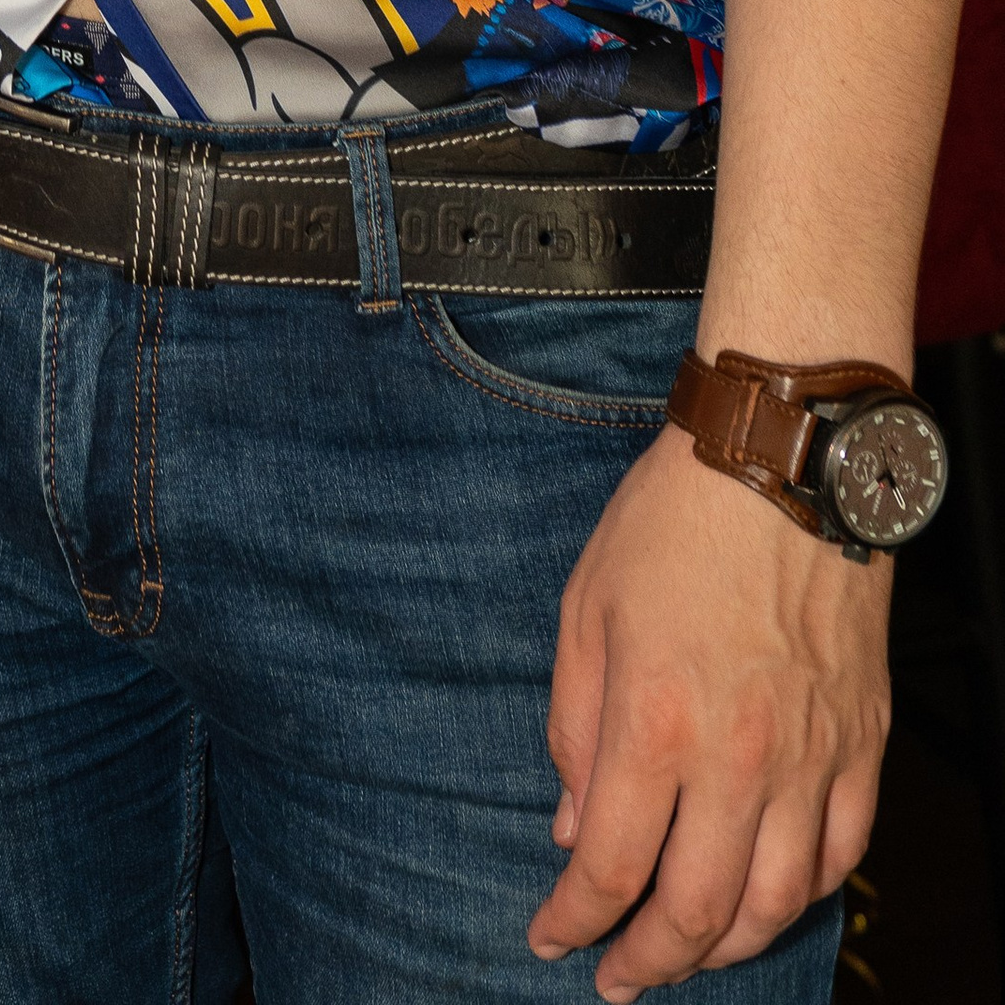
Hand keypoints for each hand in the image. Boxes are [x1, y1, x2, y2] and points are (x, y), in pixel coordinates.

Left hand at [532, 424, 887, 995]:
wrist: (785, 459)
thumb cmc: (673, 521)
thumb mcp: (586, 609)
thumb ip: (575, 728)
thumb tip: (575, 829)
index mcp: (655, 719)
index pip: (611, 865)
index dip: (574, 921)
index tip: (551, 938)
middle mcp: (740, 756)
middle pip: (695, 911)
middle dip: (648, 962)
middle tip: (616, 978)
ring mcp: (813, 756)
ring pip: (777, 904)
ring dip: (725, 947)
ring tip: (686, 953)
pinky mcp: (862, 743)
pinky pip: (842, 855)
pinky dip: (804, 896)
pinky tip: (767, 898)